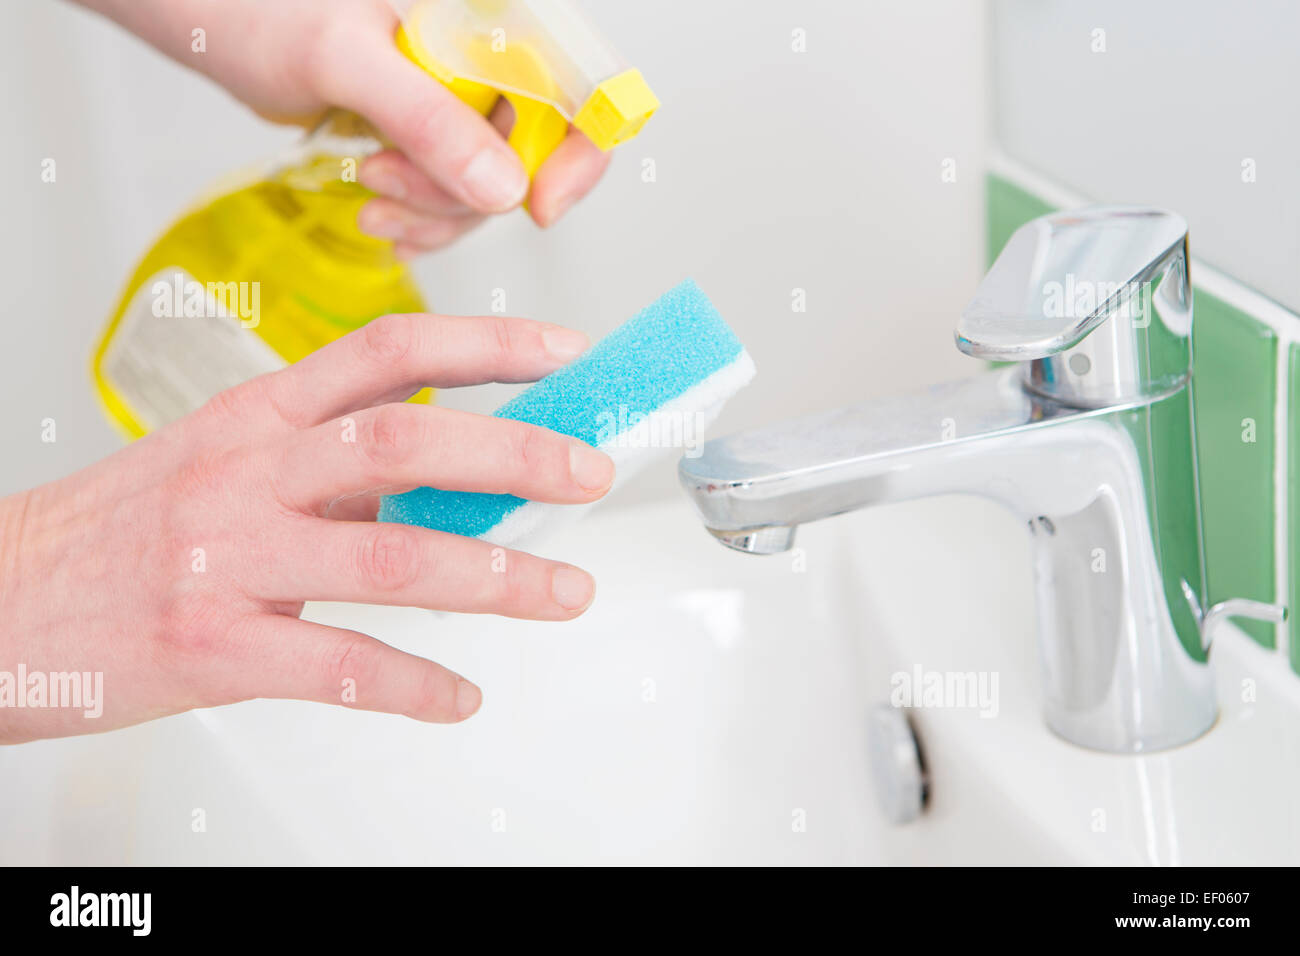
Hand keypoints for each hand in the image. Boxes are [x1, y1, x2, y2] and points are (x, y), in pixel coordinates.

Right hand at [0, 314, 612, 742]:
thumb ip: (330, 457)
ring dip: (495, 576)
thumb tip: (456, 465)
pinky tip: (460, 695)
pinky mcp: (212, 647)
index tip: (565, 353)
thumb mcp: (225, 458)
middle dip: (515, 454)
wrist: (1, 599)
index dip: (487, 346)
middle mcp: (247, 471)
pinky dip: (414, 685)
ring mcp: (227, 558)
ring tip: (564, 593)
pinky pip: (338, 667)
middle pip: (406, 441)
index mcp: (257, 413)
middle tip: (589, 474)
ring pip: (389, 554)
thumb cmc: (124, 527)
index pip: (388, 351)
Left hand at [78, 0, 610, 250]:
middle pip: (535, 158)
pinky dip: (420, 220)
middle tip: (390, 177)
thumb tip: (505, 188)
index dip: (580, 153)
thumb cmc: (267, 13)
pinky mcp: (436, 143)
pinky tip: (377, 209)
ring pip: (493, 192)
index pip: (584, 90)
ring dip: (433, 211)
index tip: (537, 205)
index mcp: (491, 25)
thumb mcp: (346, 60)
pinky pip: (457, 203)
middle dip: (465, 192)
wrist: (220, 28)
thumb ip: (426, 117)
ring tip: (371, 189)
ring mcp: (464, 109)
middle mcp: (489, 67)